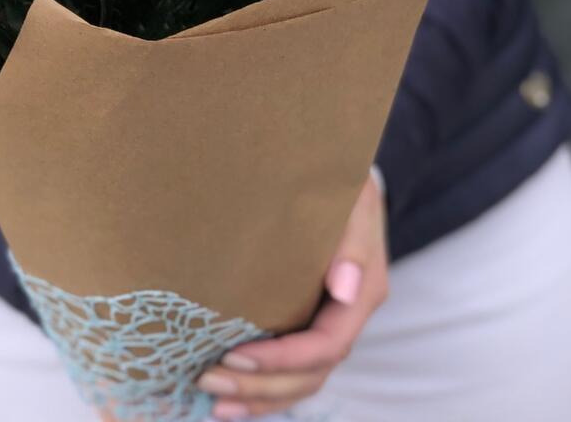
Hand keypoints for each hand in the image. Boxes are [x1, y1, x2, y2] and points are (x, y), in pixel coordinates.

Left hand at [196, 172, 387, 418]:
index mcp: (362, 292)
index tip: (235, 353)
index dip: (282, 358)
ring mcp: (331, 322)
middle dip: (260, 385)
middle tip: (208, 379)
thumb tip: (343, 288)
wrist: (338, 172)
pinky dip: (265, 391)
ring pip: (302, 381)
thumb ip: (352, 243)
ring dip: (260, 398)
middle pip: (311, 373)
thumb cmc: (340, 181)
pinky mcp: (311, 320)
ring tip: (213, 403)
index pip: (326, 344)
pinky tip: (232, 401)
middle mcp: (348, 315)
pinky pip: (295, 371)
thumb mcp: (352, 199)